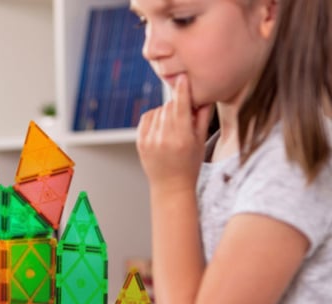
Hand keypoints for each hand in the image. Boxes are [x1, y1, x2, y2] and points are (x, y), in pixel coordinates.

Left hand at [136, 74, 212, 193]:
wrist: (171, 186)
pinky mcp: (140, 142)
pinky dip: (155, 117)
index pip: (180, 108)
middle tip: (184, 116)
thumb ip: (202, 117)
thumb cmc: (190, 164)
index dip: (182, 91)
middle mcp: (164, 139)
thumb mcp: (200, 141)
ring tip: (173, 126)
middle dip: (177, 106)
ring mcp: (150, 141)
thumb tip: (204, 96)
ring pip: (158, 111)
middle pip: (169, 107)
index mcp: (182, 139)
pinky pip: (147, 118)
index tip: (182, 77)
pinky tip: (162, 126)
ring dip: (166, 112)